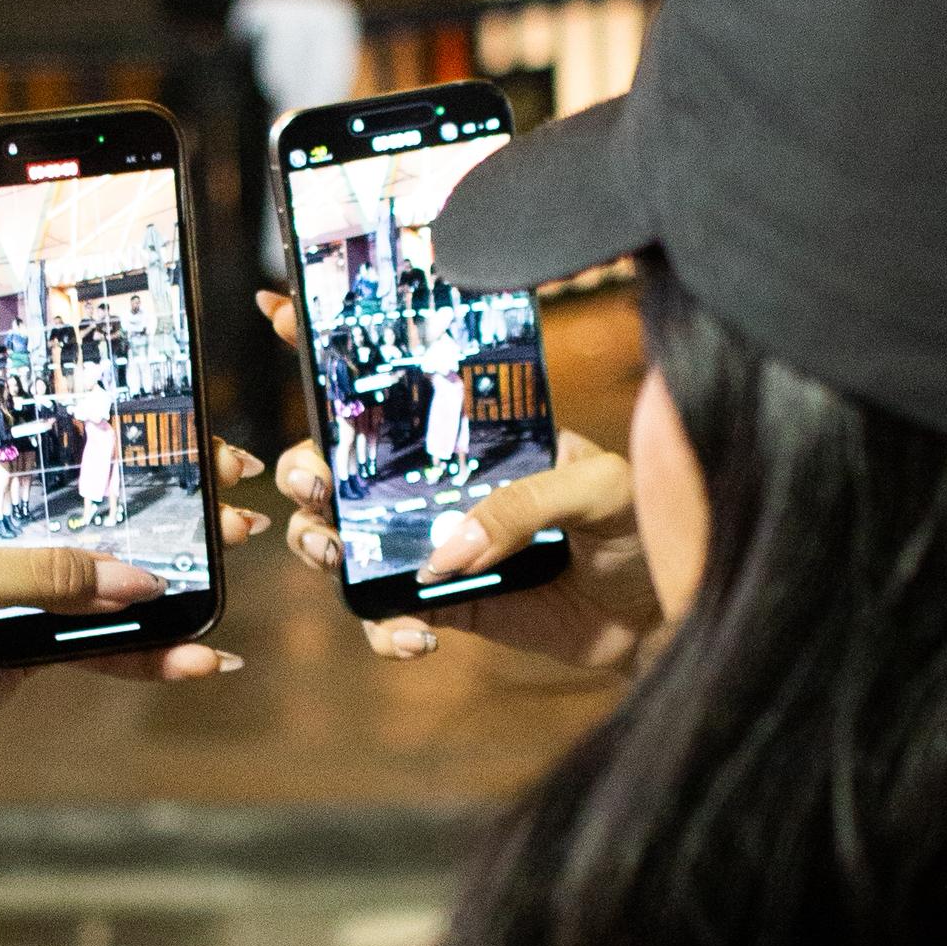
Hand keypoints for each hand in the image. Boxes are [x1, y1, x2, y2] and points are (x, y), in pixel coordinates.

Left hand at [0, 445, 266, 756]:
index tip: (190, 439)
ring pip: (114, 583)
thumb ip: (51, 574)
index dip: (125, 443)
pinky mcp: (36, 650)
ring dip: (174, 585)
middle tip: (235, 508)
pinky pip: (106, 648)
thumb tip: (140, 582)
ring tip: (233, 576)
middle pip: (102, 517)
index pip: (61, 454)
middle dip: (173, 514)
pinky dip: (151, 657)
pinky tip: (200, 660)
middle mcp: (3, 538)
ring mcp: (24, 595)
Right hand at [261, 290, 653, 673]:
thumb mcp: (600, 489)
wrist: (671, 614)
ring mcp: (436, 541)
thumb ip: (524, 504)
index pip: (399, 378)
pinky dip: (386, 628)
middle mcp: (442, 479)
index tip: (275, 309)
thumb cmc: (649, 526)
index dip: (330, 344)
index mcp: (476, 429)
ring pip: (343, 538)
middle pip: (342, 462)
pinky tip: (419, 636)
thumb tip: (443, 552)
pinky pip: (387, 614)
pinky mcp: (446, 604)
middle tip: (316, 481)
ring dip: (319, 544)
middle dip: (305, 464)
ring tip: (335, 556)